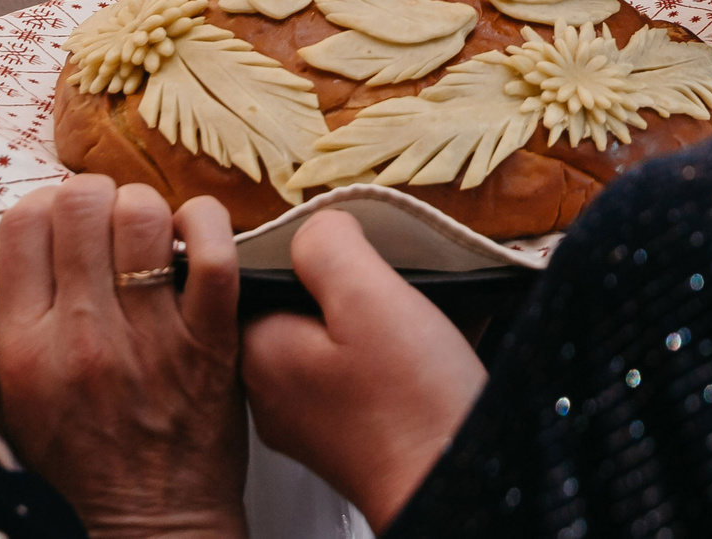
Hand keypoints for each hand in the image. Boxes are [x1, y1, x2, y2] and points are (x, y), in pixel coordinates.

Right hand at [0, 178, 248, 538]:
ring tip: (150, 234)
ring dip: (147, 209)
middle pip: (80, 204)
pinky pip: (214, 250)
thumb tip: (30, 244)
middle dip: (95, 196)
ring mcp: (151, 335)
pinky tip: (195, 237)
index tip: (61, 219)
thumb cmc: (84, 465)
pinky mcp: (212, 339)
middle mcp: (83, 334)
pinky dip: (207, 224)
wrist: (149, 521)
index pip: (20, 226)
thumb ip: (17, 322)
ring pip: (144, 214)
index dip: (43, 204)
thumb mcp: (17, 401)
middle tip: (108, 220)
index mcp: (25, 347)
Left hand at [241, 212, 485, 532]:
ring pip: (335, 337)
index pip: (264, 271)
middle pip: (304, 303)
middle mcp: (271, 389)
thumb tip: (317, 225)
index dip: (319, 253)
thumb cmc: (411, 405)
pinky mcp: (345, 436)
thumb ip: (328, 245)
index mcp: (260, 349)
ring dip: (380, 318)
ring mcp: (307, 418)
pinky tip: (430, 350)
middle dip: (355, 285)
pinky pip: (359, 371)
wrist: (451, 486)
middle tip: (398, 287)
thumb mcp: (369, 297)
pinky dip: (393, 353)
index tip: (363, 260)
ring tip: (421, 318)